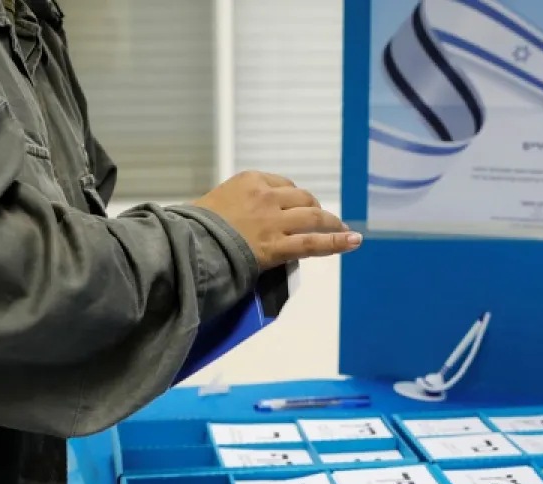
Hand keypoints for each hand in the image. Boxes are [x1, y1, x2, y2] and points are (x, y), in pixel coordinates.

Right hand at [192, 171, 360, 269]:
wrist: (188, 245)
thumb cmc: (192, 227)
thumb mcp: (212, 202)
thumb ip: (233, 203)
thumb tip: (239, 215)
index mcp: (250, 180)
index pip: (284, 185)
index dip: (294, 198)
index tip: (297, 207)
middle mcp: (266, 196)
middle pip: (302, 199)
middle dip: (314, 210)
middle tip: (321, 220)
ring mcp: (274, 221)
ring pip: (313, 218)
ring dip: (331, 223)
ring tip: (343, 229)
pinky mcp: (278, 246)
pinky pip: (314, 243)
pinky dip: (337, 241)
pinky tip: (354, 241)